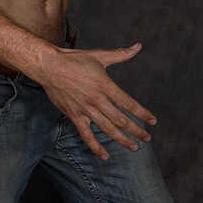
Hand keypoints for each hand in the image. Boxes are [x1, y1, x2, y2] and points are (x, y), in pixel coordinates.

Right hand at [41, 43, 156, 160]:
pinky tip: (104, 155)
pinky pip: (86, 135)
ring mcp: (86, 110)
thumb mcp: (100, 56)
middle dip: (136, 130)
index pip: (128, 103)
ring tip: (134, 147)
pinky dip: (95, 146)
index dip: (142, 113)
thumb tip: (139, 46)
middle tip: (147, 138)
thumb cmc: (75, 60)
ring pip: (107, 129)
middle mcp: (97, 100)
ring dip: (122, 140)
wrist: (49, 67)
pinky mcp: (75, 116)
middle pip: (121, 120)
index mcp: (105, 86)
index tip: (153, 121)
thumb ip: (121, 54)